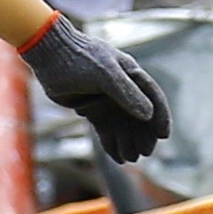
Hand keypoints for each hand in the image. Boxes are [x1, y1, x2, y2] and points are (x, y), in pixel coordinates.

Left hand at [23, 17, 171, 171]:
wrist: (48, 54)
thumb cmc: (78, 59)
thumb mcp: (105, 74)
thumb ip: (127, 93)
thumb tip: (148, 114)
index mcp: (130, 73)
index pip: (152, 97)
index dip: (161, 116)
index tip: (163, 136)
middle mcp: (122, 87)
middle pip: (139, 116)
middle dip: (143, 135)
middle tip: (144, 153)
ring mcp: (106, 99)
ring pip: (123, 125)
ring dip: (128, 141)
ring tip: (131, 158)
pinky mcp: (92, 108)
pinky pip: (106, 129)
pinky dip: (112, 143)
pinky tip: (117, 158)